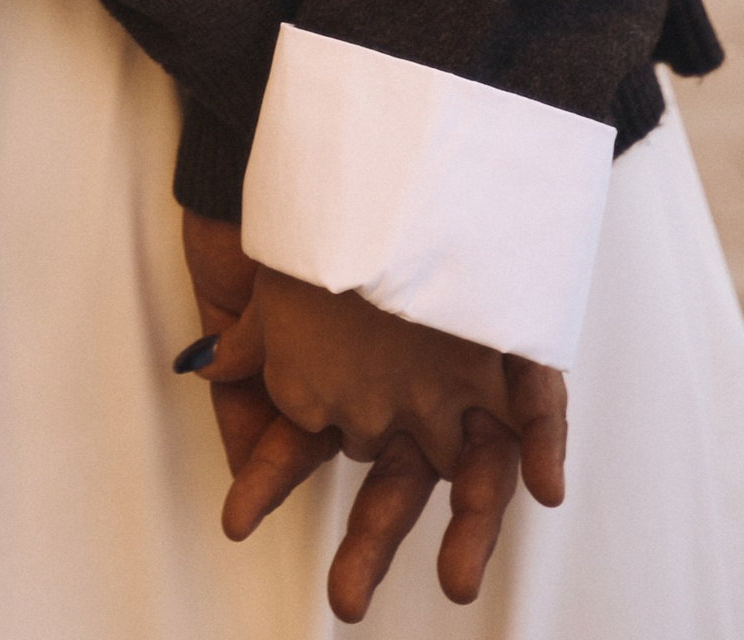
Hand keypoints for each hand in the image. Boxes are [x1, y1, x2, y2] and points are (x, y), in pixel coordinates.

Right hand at [179, 212, 565, 619]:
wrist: (369, 149)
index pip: (309, 453)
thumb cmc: (316, 219)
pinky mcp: (517, 345)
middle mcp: (406, 390)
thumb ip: (241, 343)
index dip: (273, 485)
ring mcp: (463, 373)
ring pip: (478, 469)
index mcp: (347, 384)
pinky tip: (543, 483)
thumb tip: (199, 374)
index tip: (234, 524)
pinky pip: (540, 403)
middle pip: (394, 485)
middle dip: (369, 546)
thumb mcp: (268, 281)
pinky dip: (545, 441)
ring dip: (473, 525)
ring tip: (457, 585)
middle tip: (344, 603)